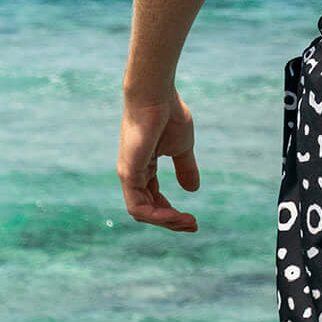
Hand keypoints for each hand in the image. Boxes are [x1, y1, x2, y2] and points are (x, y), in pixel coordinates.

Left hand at [118, 90, 200, 230]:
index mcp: (144, 168)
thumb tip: (193, 190)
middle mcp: (132, 174)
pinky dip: (157, 216)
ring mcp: (128, 174)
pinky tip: (176, 215)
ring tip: (186, 221)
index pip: (153, 200)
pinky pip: (138, 206)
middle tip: (193, 225)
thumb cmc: (168, 115)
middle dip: (171, 222)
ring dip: (166, 222)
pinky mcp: (128, 173)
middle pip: (148, 210)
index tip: (192, 218)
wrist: (156, 96)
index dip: (171, 213)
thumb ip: (185, 168)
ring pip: (142, 212)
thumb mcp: (181, 148)